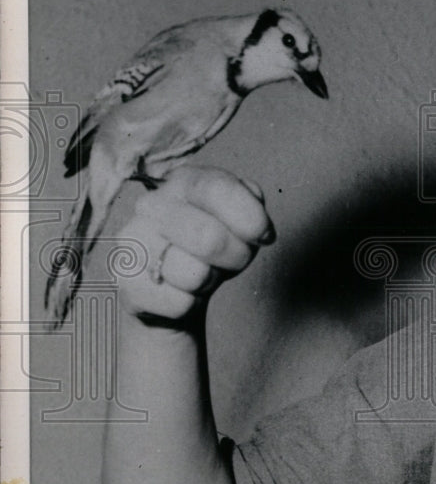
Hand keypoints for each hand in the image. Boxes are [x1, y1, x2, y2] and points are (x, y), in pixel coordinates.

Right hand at [118, 165, 274, 326]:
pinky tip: (180, 291)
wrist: (172, 288)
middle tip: (233, 258)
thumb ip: (252, 207)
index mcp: (185, 180)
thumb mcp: (241, 220)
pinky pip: (179, 302)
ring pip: (194, 274)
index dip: (250, 218)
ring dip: (211, 281)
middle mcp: (152, 204)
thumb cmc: (213, 247)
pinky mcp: (125, 280)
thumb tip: (256, 224)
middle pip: (209, 237)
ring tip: (203, 273)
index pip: (218, 189)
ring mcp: (132, 240)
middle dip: (236, 256)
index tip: (263, 236)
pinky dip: (190, 303)